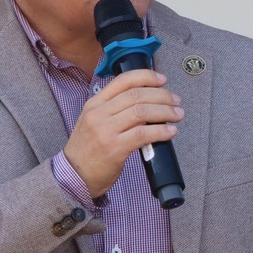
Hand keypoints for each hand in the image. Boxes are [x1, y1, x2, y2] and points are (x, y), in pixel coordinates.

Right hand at [63, 69, 181, 196]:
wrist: (74, 175)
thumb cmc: (88, 150)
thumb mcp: (94, 121)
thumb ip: (114, 109)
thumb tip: (147, 102)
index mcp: (95, 103)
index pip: (123, 80)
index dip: (146, 77)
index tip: (162, 80)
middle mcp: (99, 113)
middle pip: (137, 95)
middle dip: (162, 96)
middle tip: (176, 101)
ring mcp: (106, 130)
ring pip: (142, 112)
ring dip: (165, 112)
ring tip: (177, 115)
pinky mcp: (114, 148)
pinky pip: (143, 134)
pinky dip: (161, 130)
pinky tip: (170, 131)